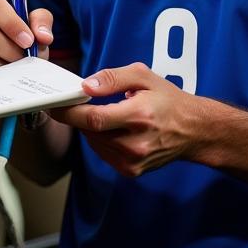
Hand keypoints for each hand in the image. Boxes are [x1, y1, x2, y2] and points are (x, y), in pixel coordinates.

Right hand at [0, 0, 53, 77]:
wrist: (20, 63)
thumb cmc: (26, 42)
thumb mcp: (38, 27)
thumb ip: (43, 23)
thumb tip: (43, 36)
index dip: (12, 25)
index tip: (28, 41)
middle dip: (9, 50)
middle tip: (23, 60)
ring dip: (1, 67)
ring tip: (15, 70)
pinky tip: (3, 78)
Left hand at [50, 62, 202, 176]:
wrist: (192, 130)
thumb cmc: (168, 100)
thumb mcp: (143, 76)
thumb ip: (112, 78)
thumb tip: (86, 86)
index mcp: (139, 116)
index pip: (94, 118)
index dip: (70, 112)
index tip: (55, 105)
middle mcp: (136, 143)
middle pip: (91, 132)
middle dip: (78, 117)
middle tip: (73, 103)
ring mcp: (134, 161)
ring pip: (95, 143)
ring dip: (90, 128)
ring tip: (104, 113)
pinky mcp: (132, 171)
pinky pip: (104, 153)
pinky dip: (101, 139)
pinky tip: (113, 128)